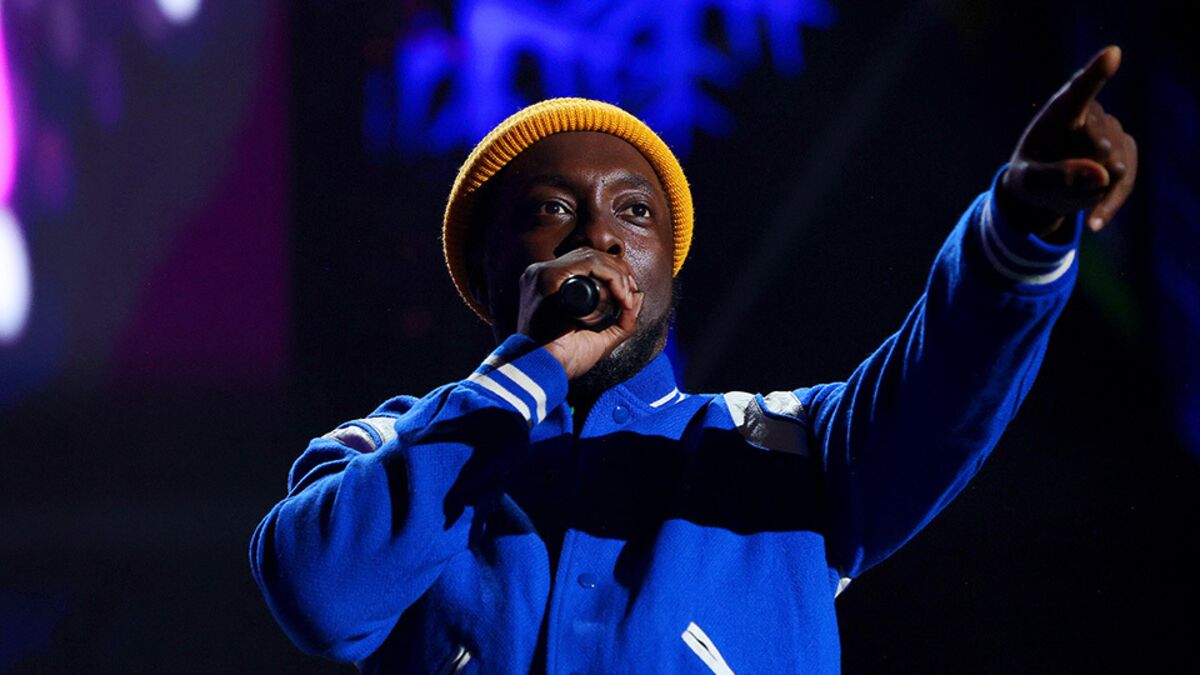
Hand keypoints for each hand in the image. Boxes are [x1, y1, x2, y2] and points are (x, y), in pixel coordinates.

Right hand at [516, 248, 643, 379]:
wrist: (544, 372)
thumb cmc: (564, 360)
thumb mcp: (600, 338)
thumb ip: (621, 321)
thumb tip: (639, 296)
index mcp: (549, 284)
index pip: (585, 263)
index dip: (614, 273)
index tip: (628, 296)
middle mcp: (542, 274)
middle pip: (590, 255)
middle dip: (619, 272)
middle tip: (630, 297)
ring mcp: (542, 274)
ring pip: (591, 256)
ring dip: (618, 274)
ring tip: (626, 299)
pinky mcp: (547, 278)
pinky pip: (588, 263)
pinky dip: (612, 276)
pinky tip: (621, 297)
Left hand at [998, 45, 1137, 237]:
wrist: (1040, 190)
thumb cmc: (1027, 177)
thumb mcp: (1028, 183)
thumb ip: (1057, 177)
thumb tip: (1104, 173)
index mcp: (1059, 112)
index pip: (1080, 89)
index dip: (1096, 72)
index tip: (1113, 54)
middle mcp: (1091, 114)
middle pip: (1099, 146)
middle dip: (1081, 172)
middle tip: (1053, 182)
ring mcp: (1113, 130)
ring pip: (1114, 168)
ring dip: (1089, 190)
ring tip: (1063, 193)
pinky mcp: (1127, 151)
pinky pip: (1124, 183)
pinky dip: (1108, 203)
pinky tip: (1095, 222)